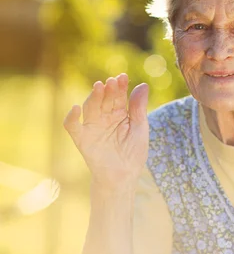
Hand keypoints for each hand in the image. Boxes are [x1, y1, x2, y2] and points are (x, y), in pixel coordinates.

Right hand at [63, 73, 148, 188]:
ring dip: (93, 97)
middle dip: (108, 90)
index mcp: (120, 113)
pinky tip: (75, 109)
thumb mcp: (140, 129)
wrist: (123, 176)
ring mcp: (92, 127)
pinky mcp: (82, 139)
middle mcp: (104, 117)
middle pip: (104, 99)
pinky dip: (71, 117)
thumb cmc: (133, 153)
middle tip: (112, 81)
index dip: (120, 86)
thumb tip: (142, 85)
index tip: (123, 77)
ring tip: (99, 87)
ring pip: (90, 107)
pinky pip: (72, 126)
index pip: (118, 96)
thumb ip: (139, 108)